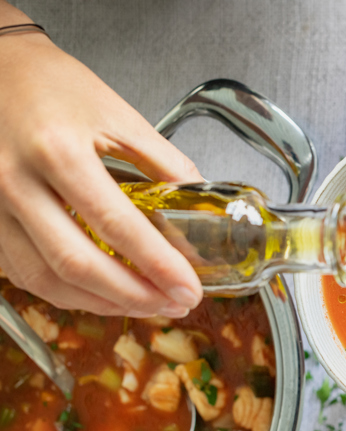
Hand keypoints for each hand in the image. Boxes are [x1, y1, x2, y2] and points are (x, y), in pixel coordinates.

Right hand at [0, 31, 202, 316]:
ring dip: (103, 304)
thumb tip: (201, 207)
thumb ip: (164, 163)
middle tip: (174, 304)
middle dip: (135, 296)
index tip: (189, 288)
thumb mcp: (119, 114)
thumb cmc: (54, 85)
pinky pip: (24, 274)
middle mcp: (15, 183)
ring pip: (47, 280)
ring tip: (148, 304)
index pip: (117, 225)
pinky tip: (104, 294)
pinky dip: (69, 293)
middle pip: (78, 264)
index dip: (158, 265)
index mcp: (58, 151)